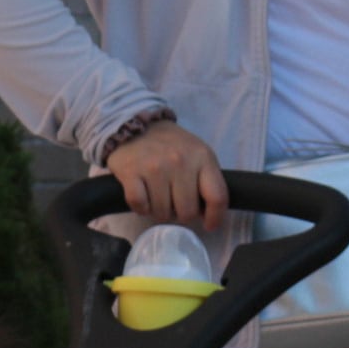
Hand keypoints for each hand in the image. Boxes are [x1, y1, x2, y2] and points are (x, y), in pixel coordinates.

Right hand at [106, 117, 226, 232]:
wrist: (133, 123)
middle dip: (180, 214)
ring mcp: (155, 167)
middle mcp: (180, 161)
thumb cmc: (169, 144)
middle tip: (174, 203)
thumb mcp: (197, 153)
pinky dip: (141, 208)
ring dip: (159, 210)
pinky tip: (143, 196)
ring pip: (162, 212)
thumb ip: (205, 179)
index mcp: (202, 157)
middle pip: (187, 212)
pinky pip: (140, 206)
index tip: (209, 225)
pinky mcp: (131, 173)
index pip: (217, 196)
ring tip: (157, 196)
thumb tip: (206, 213)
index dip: (215, 217)